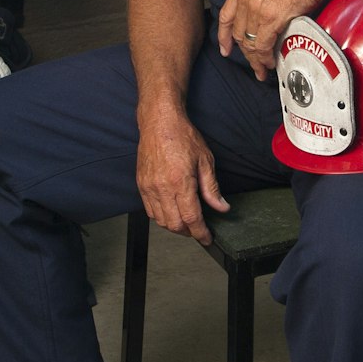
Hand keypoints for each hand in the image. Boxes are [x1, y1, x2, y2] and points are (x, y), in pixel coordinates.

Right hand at [136, 108, 228, 243]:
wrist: (159, 123)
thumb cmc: (183, 137)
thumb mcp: (205, 161)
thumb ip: (212, 188)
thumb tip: (221, 207)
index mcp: (181, 182)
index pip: (191, 218)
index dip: (200, 233)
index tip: (207, 238)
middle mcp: (162, 188)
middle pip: (175, 224)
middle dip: (188, 232)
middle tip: (198, 230)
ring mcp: (149, 187)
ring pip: (161, 221)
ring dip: (174, 226)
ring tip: (186, 222)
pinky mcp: (141, 185)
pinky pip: (150, 211)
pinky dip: (161, 217)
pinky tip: (171, 212)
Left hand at [217, 0, 330, 78]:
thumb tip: (270, 9)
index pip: (226, 16)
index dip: (224, 36)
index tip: (225, 48)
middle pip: (238, 34)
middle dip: (245, 53)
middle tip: (254, 65)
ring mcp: (258, 8)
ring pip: (250, 43)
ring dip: (256, 59)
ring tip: (263, 69)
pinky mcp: (273, 18)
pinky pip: (264, 45)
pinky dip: (266, 57)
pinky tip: (271, 62)